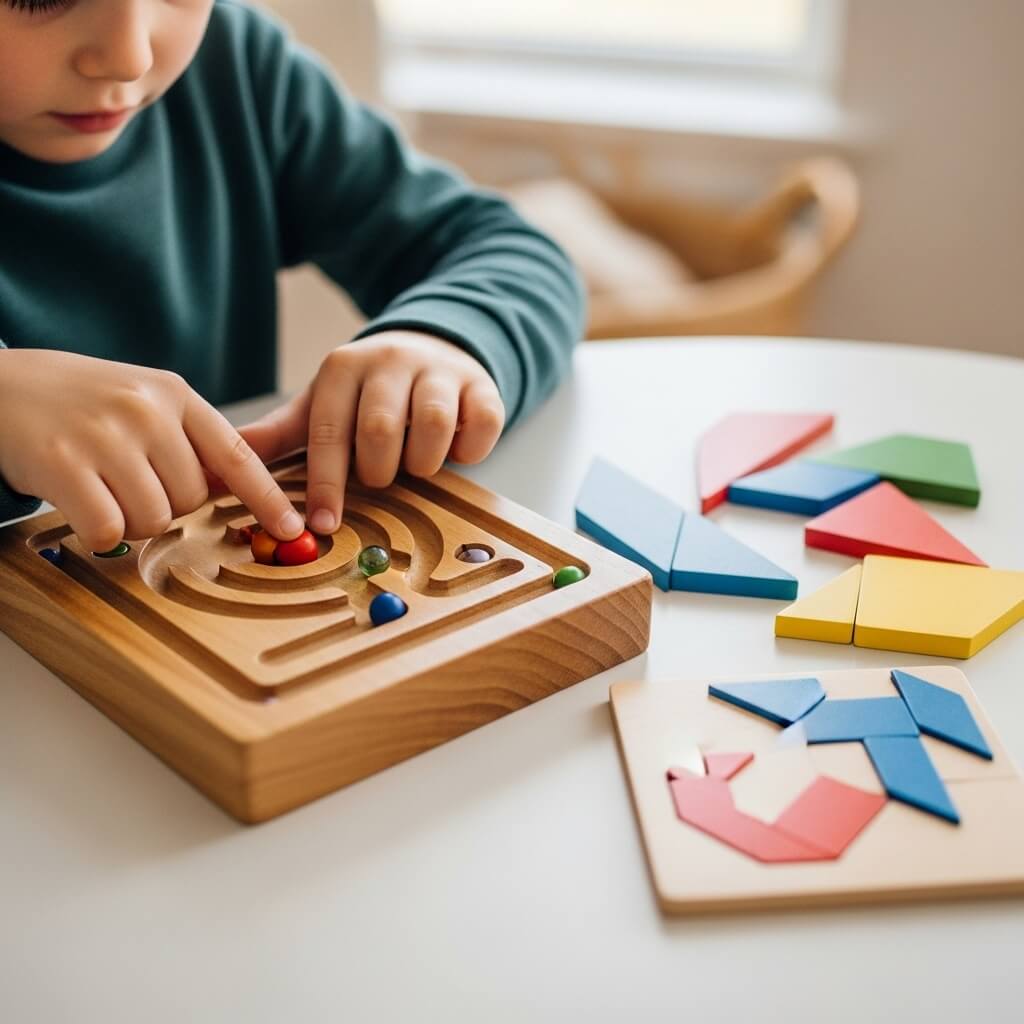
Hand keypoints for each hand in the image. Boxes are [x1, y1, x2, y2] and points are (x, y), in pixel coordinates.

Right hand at [0, 349, 303, 550]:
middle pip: (192, 499)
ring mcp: (104, 436)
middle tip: (128, 480)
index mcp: (174, 395)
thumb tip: (235, 490)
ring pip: (154, 519)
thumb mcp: (144, 400)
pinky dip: (98, 530)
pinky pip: (109, 529)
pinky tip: (80, 502)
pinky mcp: (63, 464)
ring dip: (131, 520)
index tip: (293, 527)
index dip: (268, 497)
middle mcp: (145, 411)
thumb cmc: (82, 402)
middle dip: (167, 505)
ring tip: (102, 486)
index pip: (237, 454)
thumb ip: (189, 438)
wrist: (0, 385)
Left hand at [238, 331, 505, 531]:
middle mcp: (391, 360)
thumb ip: (278, 437)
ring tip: (417, 464)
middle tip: (381, 476)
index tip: (322, 525)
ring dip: (425, 462)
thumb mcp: (321, 407)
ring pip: (434, 425)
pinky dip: (469, 450)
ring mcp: (441, 370)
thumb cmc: (367, 394)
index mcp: (344, 368)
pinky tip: (456, 450)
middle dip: (379, 470)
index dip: (325, 484)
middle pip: (382, 429)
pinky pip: (482, 425)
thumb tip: (218, 469)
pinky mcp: (483, 385)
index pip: (330, 432)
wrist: (431, 350)